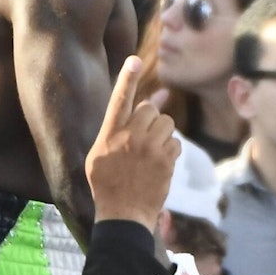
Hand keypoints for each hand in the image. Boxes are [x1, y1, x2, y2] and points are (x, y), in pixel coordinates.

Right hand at [87, 56, 179, 226]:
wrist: (123, 213)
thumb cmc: (108, 183)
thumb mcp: (100, 154)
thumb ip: (118, 128)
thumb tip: (150, 101)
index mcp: (109, 135)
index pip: (119, 101)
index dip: (127, 79)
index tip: (135, 60)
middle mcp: (129, 138)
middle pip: (149, 108)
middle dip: (150, 117)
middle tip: (143, 136)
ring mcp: (149, 149)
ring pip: (166, 122)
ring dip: (162, 132)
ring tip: (151, 150)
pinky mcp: (166, 160)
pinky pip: (175, 141)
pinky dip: (171, 149)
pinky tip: (160, 162)